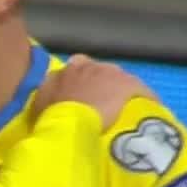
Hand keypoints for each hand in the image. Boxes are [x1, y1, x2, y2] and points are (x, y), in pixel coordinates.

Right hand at [30, 54, 155, 128]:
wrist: (71, 121)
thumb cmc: (51, 116)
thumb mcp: (39, 106)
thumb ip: (45, 97)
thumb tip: (46, 100)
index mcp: (66, 71)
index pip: (75, 67)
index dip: (80, 80)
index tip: (82, 92)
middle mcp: (89, 66)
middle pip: (100, 70)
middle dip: (102, 82)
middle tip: (102, 101)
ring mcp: (110, 73)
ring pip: (120, 78)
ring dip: (120, 90)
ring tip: (123, 106)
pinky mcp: (129, 84)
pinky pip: (141, 90)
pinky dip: (144, 98)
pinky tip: (147, 109)